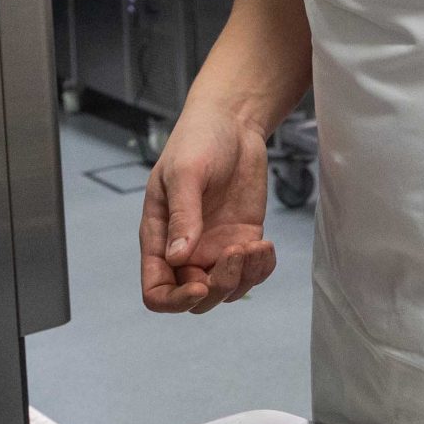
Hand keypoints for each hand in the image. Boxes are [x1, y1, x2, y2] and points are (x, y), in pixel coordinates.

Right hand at [141, 104, 276, 312]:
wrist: (232, 123)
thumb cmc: (197, 141)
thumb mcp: (185, 173)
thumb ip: (182, 215)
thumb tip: (178, 258)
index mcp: (158, 239)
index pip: (157, 291)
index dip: (175, 300)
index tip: (201, 284)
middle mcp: (186, 250)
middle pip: (196, 298)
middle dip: (218, 286)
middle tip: (236, 252)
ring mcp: (216, 247)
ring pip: (227, 290)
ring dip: (245, 278)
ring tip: (256, 245)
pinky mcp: (243, 238)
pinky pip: (253, 272)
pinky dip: (263, 268)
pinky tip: (266, 245)